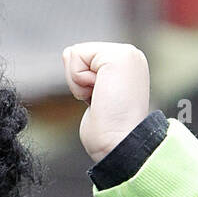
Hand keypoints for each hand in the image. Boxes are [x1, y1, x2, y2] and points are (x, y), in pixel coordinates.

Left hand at [61, 42, 150, 163]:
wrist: (118, 144)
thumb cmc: (107, 132)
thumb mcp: (92, 96)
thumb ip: (82, 72)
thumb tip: (67, 52)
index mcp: (127, 65)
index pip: (85, 59)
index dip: (82, 83)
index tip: (101, 101)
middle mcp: (130, 56)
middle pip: (79, 53)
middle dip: (79, 81)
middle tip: (100, 101)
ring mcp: (127, 54)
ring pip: (76, 54)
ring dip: (79, 83)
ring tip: (101, 98)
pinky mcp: (118, 57)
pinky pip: (77, 56)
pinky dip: (79, 81)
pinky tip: (98, 94)